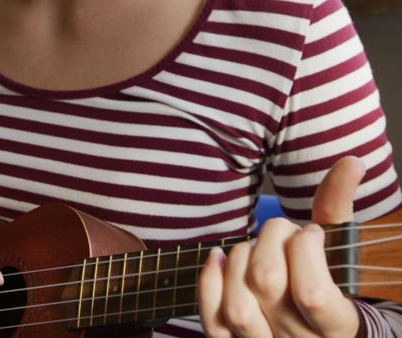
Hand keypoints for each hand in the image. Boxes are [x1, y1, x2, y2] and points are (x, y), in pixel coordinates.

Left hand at [198, 156, 365, 337]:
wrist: (317, 332)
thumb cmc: (332, 287)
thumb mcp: (341, 253)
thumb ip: (338, 209)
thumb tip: (351, 161)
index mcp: (337, 325)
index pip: (312, 293)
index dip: (305, 249)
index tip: (310, 232)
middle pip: (267, 285)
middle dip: (270, 240)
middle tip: (281, 231)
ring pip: (238, 306)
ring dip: (240, 260)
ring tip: (253, 246)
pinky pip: (213, 321)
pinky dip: (209, 283)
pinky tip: (218, 257)